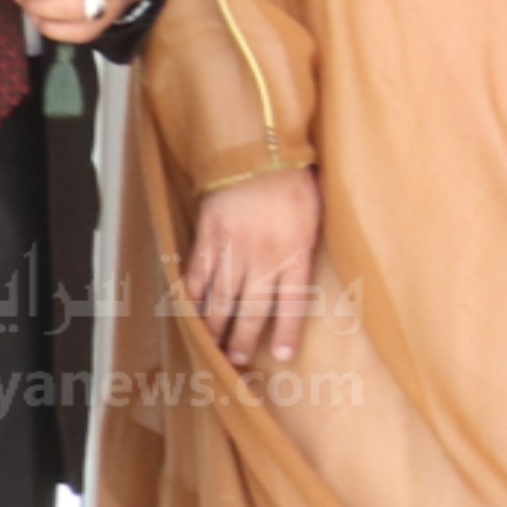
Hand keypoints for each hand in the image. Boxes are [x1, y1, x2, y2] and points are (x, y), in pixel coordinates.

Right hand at [180, 168, 321, 373]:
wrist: (258, 148)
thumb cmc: (294, 181)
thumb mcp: (315, 216)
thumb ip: (306, 248)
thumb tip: (308, 275)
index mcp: (295, 252)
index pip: (291, 304)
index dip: (285, 332)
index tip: (281, 355)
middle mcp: (263, 256)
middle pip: (251, 309)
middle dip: (242, 338)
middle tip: (235, 358)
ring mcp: (233, 248)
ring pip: (221, 298)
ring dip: (215, 325)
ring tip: (212, 344)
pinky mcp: (209, 236)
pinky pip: (198, 274)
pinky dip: (193, 295)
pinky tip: (191, 310)